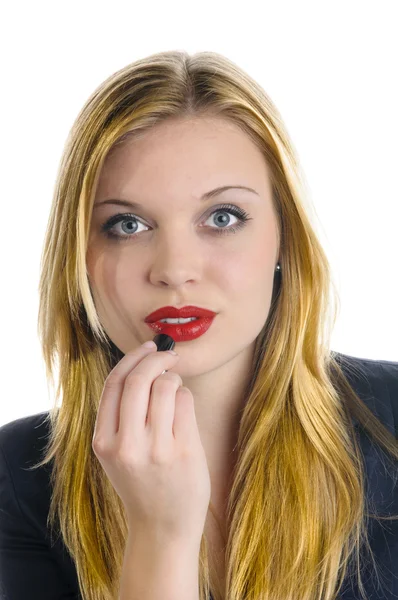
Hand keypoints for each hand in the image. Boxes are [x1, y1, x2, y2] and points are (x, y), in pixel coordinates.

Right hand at [92, 343, 210, 545]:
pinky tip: (184, 410)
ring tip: (175, 392)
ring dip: (174, 380)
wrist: (163, 527)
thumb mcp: (116, 452)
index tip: (147, 347)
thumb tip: (144, 363)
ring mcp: (157, 449)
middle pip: (139, 378)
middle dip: (157, 357)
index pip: (113, 384)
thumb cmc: (142, 482)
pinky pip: (186, 401)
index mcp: (103, 442)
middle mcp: (126, 445)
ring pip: (166, 386)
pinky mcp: (184, 451)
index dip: (132, 358)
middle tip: (168, 355)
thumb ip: (121, 414)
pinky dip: (186, 396)